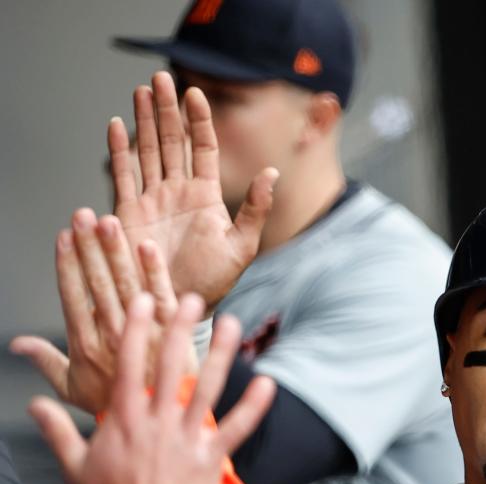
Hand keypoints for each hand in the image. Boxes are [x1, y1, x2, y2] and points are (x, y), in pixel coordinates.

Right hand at [11, 210, 180, 413]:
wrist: (159, 438)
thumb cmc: (115, 413)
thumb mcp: (72, 392)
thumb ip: (45, 363)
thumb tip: (17, 344)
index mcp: (86, 348)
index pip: (73, 299)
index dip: (67, 266)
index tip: (63, 237)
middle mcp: (114, 339)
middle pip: (98, 286)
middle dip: (89, 249)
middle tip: (82, 217)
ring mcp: (145, 337)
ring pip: (129, 287)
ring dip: (117, 253)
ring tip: (108, 223)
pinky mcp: (174, 337)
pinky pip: (166, 299)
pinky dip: (156, 273)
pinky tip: (147, 247)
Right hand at [28, 293, 274, 483]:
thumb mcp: (75, 466)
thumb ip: (57, 430)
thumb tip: (36, 403)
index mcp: (124, 420)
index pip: (127, 365)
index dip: (136, 330)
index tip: (142, 301)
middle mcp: (157, 422)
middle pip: (170, 366)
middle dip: (180, 328)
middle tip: (191, 299)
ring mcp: (187, 438)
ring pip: (208, 388)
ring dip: (222, 354)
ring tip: (232, 323)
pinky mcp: (212, 458)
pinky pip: (237, 428)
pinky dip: (254, 406)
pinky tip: (269, 383)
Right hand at [109, 71, 277, 307]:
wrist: (179, 306)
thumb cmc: (213, 282)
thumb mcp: (242, 245)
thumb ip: (255, 208)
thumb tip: (271, 171)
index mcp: (205, 196)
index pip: (203, 148)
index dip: (199, 121)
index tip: (194, 93)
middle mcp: (178, 193)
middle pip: (171, 141)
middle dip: (166, 110)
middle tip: (161, 78)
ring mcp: (152, 201)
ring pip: (147, 151)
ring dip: (143, 121)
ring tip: (140, 90)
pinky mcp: (130, 213)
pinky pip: (123, 175)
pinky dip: (119, 150)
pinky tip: (117, 125)